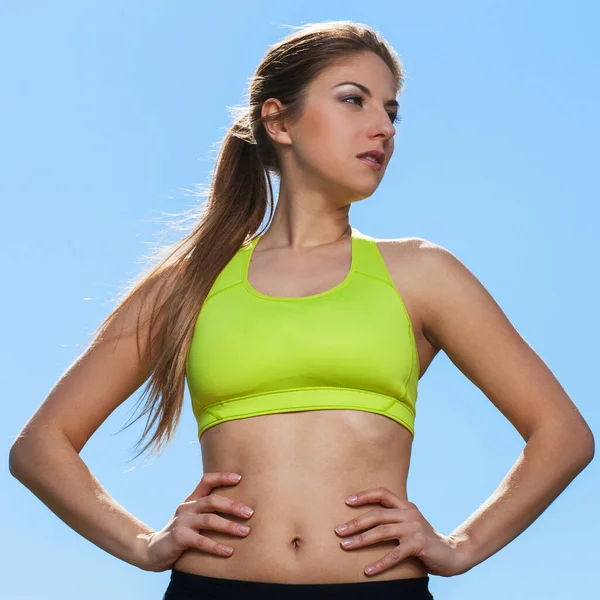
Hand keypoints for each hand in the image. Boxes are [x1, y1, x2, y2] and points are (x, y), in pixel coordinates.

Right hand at [140, 471, 253, 571]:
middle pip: (213, 500)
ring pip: (209, 520)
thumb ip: (208, 512)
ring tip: (245, 532)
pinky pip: (201, 541)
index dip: (222, 477)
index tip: (240, 478)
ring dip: (229, 526)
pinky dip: (216, 546)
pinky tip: (229, 551)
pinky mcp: (179, 537)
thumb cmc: (181, 534)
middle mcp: (187, 507)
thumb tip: (239, 511)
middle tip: (250, 513)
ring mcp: (182, 521)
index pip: (206, 481)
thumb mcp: (193, 518)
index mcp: (192, 500)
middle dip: (233, 506)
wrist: (152, 551)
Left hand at [334, 487, 464, 577]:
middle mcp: (409, 513)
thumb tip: (363, 524)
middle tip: (339, 531)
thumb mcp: (409, 524)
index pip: (382, 493)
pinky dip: (380, 563)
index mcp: (405, 506)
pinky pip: (394, 554)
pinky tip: (367, 570)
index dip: (364, 495)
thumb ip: (393, 520)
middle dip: (355, 522)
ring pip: (382, 531)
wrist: (452, 554)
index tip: (347, 501)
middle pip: (377, 514)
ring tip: (345, 546)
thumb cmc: (424, 540)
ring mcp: (414, 528)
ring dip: (361, 539)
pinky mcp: (418, 544)